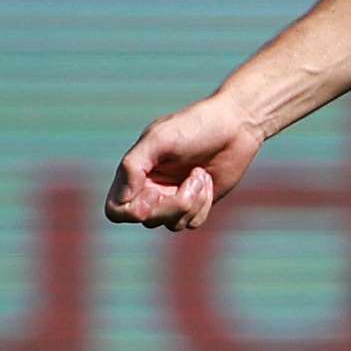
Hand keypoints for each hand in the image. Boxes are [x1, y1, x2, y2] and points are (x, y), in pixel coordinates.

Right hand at [108, 94, 262, 229]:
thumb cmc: (194, 126)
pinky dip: (203, 204)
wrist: (234, 126)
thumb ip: (133, 165)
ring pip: (172, 224)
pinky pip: (192, 223)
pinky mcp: (195, 206)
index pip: (116, 210)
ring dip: (192, 201)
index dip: (133, 211)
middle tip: (194, 176)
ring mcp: (173, 199)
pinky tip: (208, 180)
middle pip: (147, 221)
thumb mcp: (159, 139)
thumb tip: (124, 198)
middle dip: (173, 204)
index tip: (154, 193)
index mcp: (134, 173)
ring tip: (201, 173)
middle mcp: (150, 189)